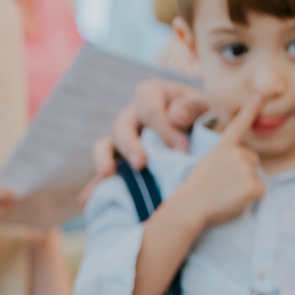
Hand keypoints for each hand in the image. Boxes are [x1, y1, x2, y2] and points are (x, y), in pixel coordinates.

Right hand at [92, 78, 211, 183]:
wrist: (206, 138)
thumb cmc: (206, 118)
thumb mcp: (206, 106)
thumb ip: (195, 106)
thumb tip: (175, 116)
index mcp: (152, 95)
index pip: (150, 107)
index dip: (164, 128)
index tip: (183, 149)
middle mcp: (133, 115)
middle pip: (121, 125)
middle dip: (130, 144)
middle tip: (141, 164)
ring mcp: (123, 140)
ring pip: (105, 145)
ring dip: (105, 160)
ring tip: (109, 175)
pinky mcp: (120, 163)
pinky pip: (103, 173)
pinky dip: (95, 185)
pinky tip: (88, 199)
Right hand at [176, 96, 265, 227]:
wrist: (190, 205)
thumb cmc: (196, 189)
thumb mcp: (208, 163)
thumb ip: (226, 158)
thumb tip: (245, 164)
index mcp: (224, 147)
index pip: (239, 125)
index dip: (250, 110)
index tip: (259, 96)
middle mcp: (237, 153)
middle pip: (253, 160)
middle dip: (245, 171)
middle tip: (224, 184)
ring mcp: (246, 168)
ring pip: (257, 176)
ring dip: (246, 185)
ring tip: (226, 192)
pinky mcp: (253, 185)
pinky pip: (261, 190)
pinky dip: (251, 197)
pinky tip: (235, 199)